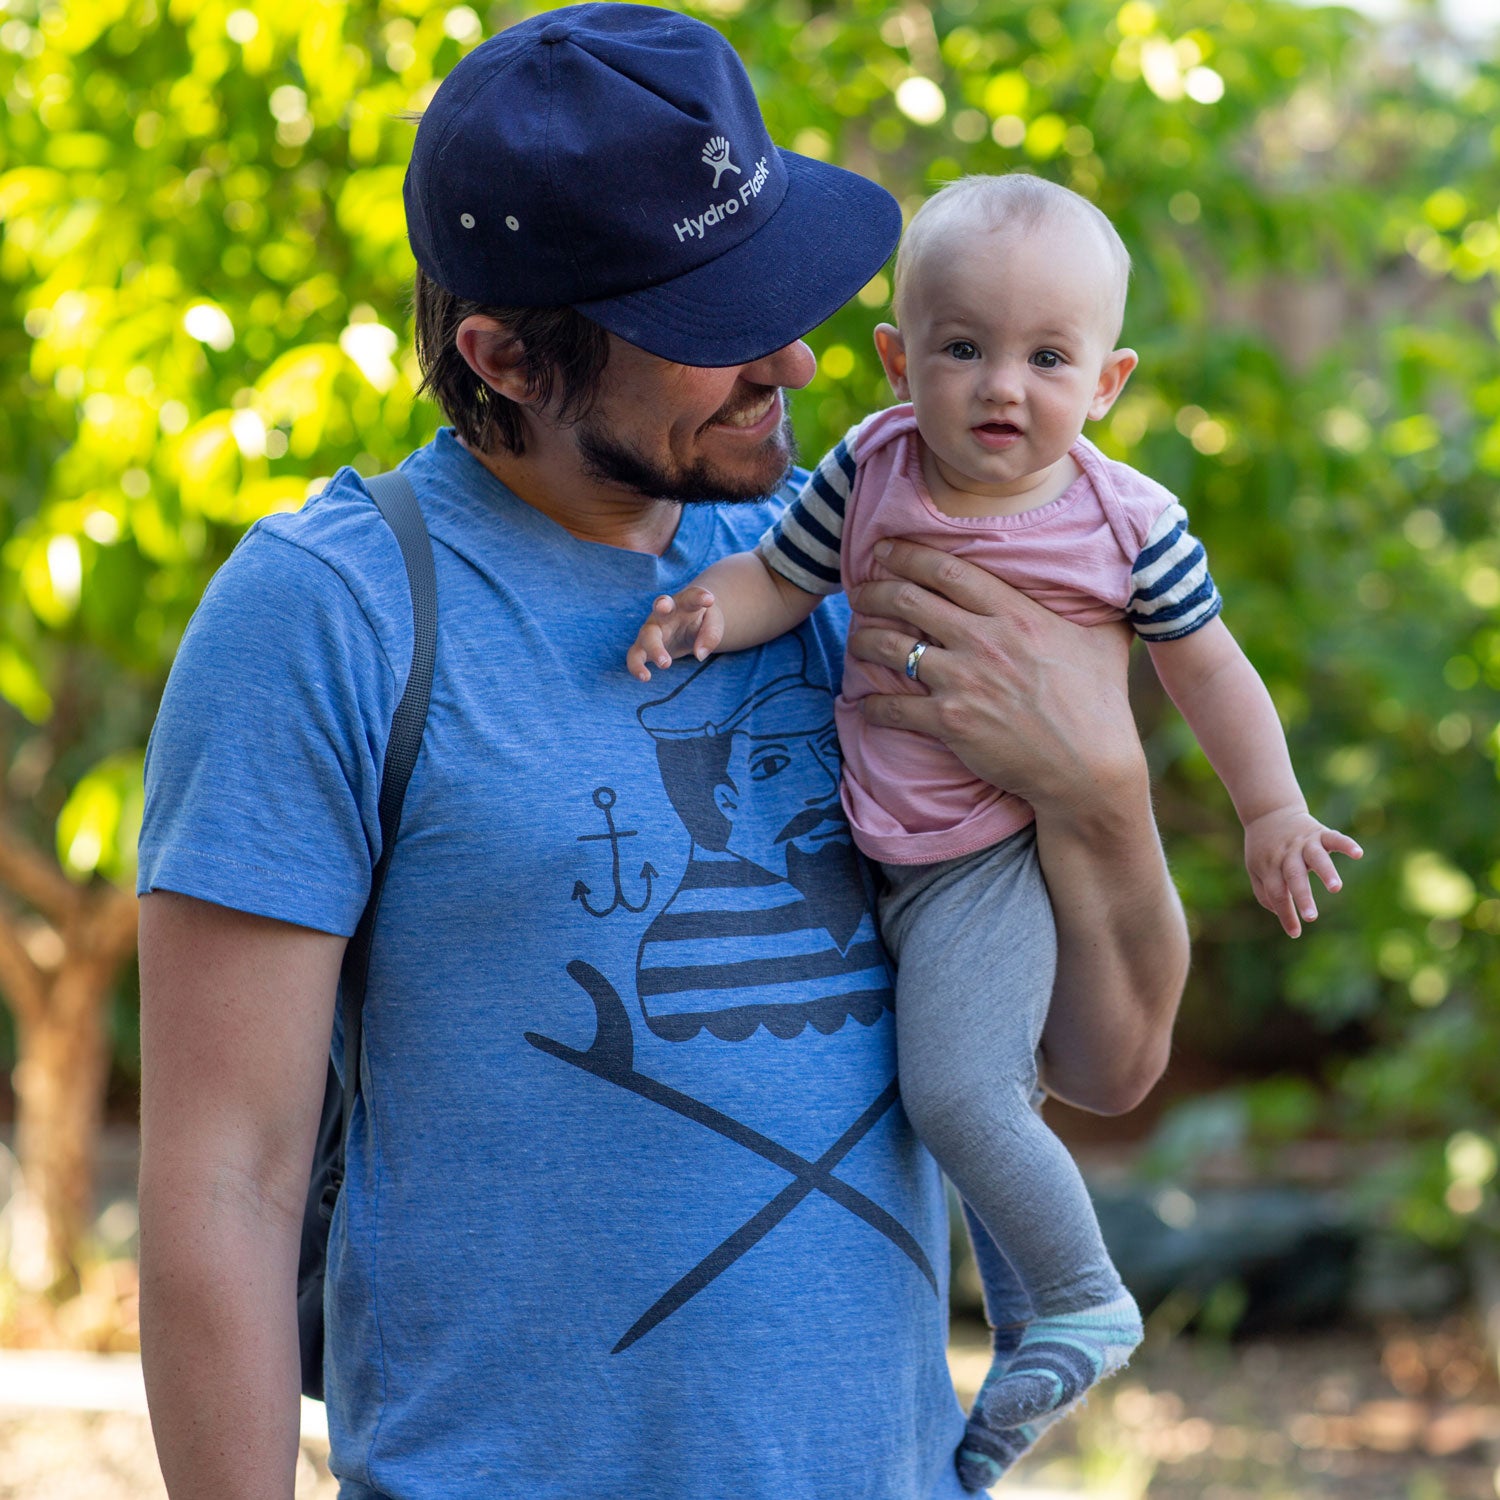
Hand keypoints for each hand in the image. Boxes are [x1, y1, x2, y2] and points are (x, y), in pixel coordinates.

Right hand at [626, 587, 722, 681]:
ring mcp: (652, 629)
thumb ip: (711, 635)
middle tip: (663, 606)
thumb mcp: (713, 623)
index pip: (692, 596)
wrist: (687, 625)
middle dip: (661, 605)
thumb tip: (699, 655)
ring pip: (647, 634)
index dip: (699, 596)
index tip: (709, 599)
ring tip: (666, 663)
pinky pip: (635, 655)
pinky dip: (636, 666)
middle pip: (661, 605)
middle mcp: (665, 612)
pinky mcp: (644, 647)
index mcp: (685, 602)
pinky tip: (645, 677)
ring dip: (654, 647)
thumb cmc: (700, 621)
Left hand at [847, 539, 1139, 820]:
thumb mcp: (1107, 639)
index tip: (884, 550)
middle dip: (874, 591)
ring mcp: (964, 682)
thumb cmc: (1101, 703)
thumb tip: (1119, 569)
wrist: (1090, 769)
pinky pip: (893, 707)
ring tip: (857, 638)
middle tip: (858, 590)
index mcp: (1016, 613)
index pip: (948, 570)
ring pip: (891, 648)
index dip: (907, 555)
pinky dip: (871, 704)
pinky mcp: (951, 723)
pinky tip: (865, 702)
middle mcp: (984, 641)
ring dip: (864, 640)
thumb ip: (1097, 603)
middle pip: (909, 600)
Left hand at [1244, 806, 1362, 937]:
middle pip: (1294, 877)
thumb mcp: (1256, 869)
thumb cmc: (1264, 848)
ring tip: (1336, 888)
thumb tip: (1281, 914)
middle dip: (1303, 898)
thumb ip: (1265, 893)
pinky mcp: (1319, 833)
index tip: (1295, 933)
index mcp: (1270, 866)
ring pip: (1315, 858)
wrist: (1269, 812)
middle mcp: (1286, 855)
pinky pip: (1334, 838)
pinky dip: (1346, 844)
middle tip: (1311, 917)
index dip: (1285, 914)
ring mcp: (1303, 843)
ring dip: (1326, 872)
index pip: (1276, 894)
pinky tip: (1358, 853)